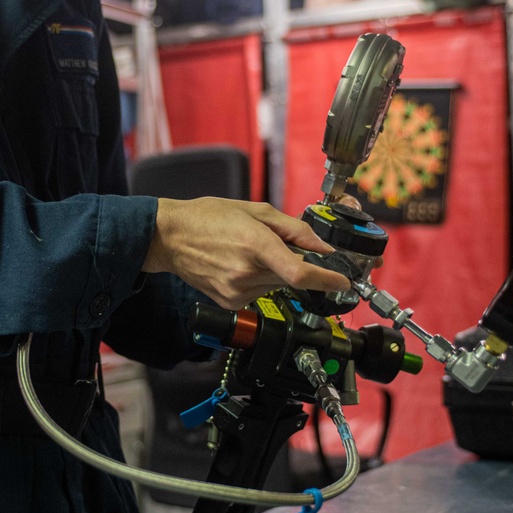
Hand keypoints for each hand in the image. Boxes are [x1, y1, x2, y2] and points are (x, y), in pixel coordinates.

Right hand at [142, 197, 351, 309]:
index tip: (343, 281)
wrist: (170, 238)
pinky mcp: (230, 302)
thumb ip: (293, 228)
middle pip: (291, 276)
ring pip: (277, 285)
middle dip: (295, 263)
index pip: (300, 273)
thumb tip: (321, 246)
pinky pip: (260, 293)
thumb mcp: (254, 210)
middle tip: (275, 246)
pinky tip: (238, 265)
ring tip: (248, 252)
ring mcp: (237, 291)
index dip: (326, 280)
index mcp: (255, 244)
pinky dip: (259, 280)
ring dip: (275, 271)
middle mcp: (246, 272)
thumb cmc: (207, 218)